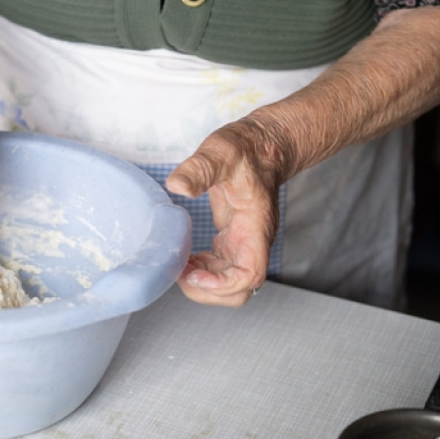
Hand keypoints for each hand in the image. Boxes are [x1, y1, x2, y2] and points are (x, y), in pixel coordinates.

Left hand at [165, 118, 288, 306]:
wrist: (262, 147)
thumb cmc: (245, 149)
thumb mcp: (220, 152)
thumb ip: (200, 168)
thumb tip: (177, 185)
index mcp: (254, 227)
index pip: (250, 275)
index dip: (223, 284)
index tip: (195, 275)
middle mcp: (252, 242)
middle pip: (239, 290)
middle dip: (208, 291)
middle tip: (178, 272)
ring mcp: (244, 244)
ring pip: (229, 284)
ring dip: (202, 283)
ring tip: (176, 264)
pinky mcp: (234, 241)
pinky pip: (220, 270)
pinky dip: (201, 272)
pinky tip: (184, 258)